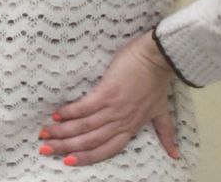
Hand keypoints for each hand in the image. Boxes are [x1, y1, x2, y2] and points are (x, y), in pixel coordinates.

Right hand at [39, 31, 178, 166]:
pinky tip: (56, 115)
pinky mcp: (107, 91)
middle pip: (89, 141)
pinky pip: (84, 107)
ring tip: (44, 134)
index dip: (85, 158)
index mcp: (130, 128)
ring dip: (62, 132)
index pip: (105, 150)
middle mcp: (120, 122)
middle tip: (45, 150)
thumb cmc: (158, 81)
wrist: (159, 58)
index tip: (67, 162)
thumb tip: (176, 155)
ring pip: (84, 127)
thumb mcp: (161, 111)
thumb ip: (165, 133)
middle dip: (65, 147)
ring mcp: (113, 108)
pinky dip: (69, 112)